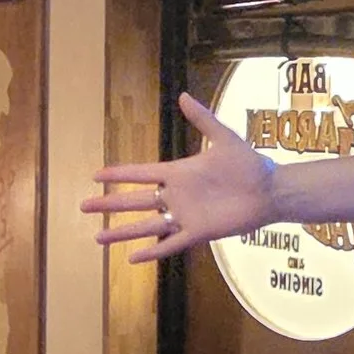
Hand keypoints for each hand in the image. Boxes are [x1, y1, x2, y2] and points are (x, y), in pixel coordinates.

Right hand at [83, 93, 278, 262]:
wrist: (270, 190)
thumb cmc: (249, 164)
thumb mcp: (224, 137)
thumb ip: (202, 119)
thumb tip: (182, 95)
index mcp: (178, 173)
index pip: (141, 173)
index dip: (119, 174)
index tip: (96, 175)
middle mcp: (176, 196)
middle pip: (134, 201)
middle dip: (109, 204)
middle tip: (84, 206)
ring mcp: (185, 216)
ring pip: (146, 226)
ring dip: (121, 232)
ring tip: (97, 238)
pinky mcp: (199, 233)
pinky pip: (171, 243)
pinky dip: (153, 251)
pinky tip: (133, 258)